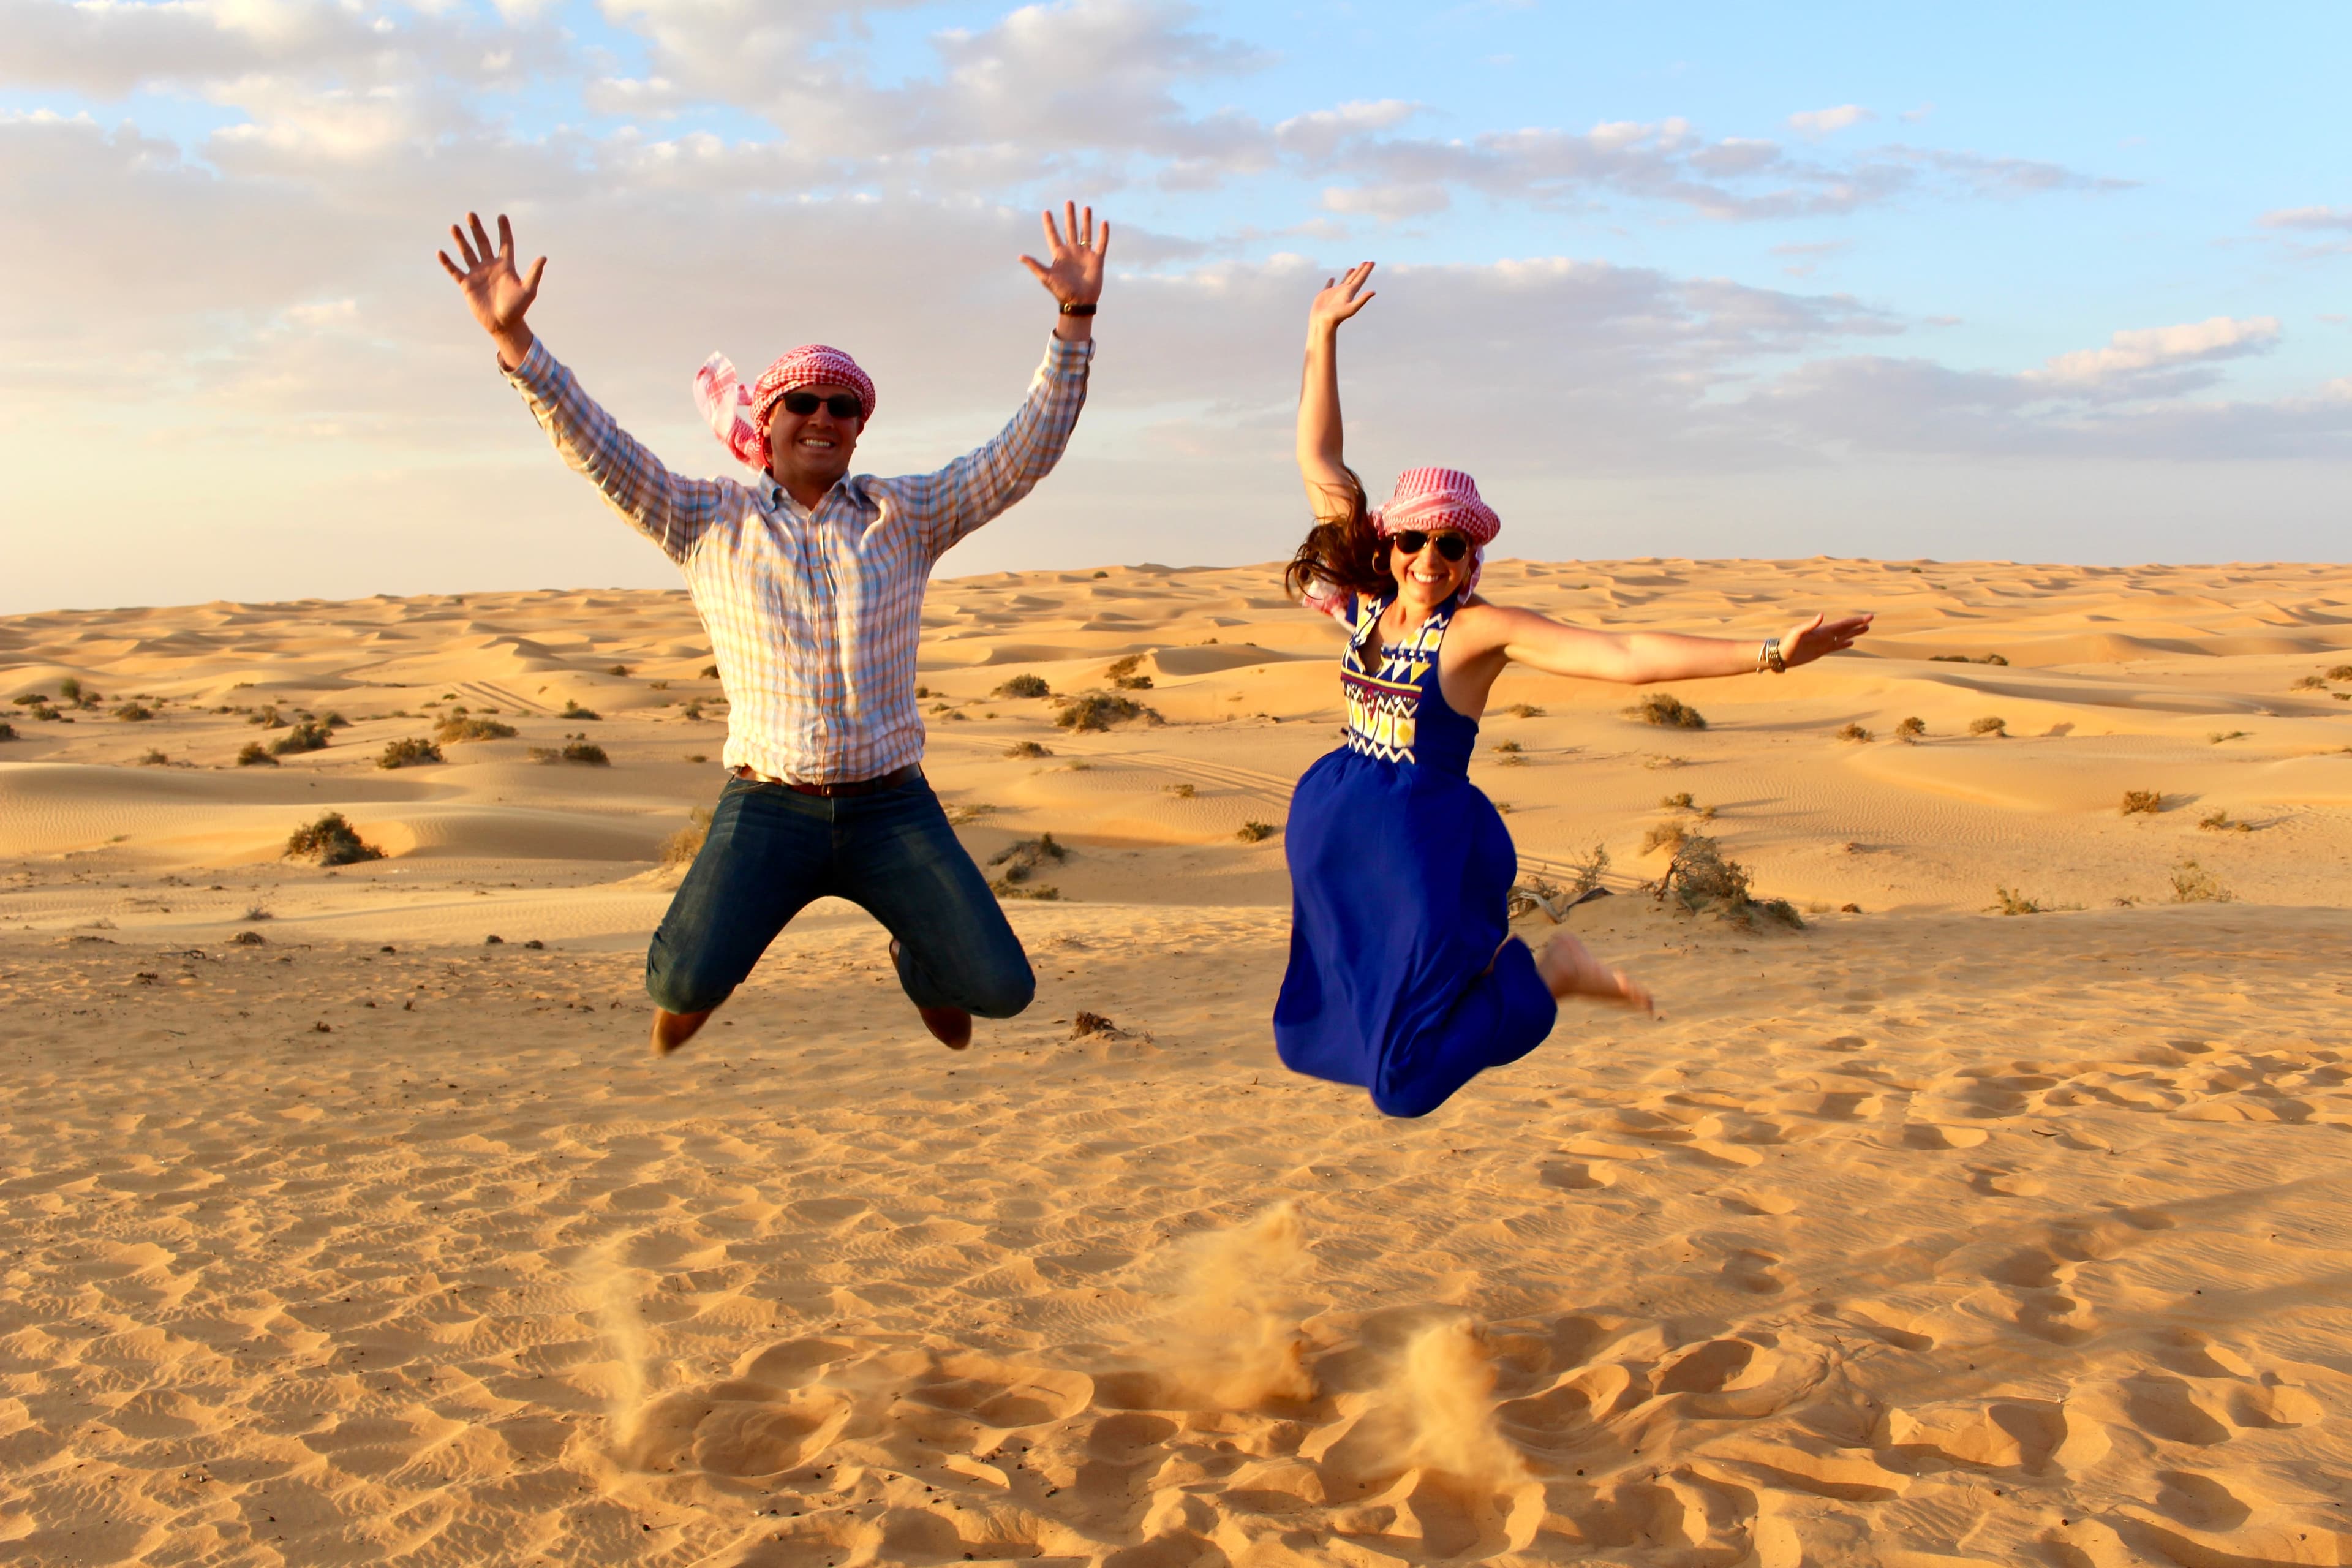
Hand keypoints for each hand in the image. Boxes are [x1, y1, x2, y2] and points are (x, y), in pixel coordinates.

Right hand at [437, 211, 544, 366]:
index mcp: (506, 266)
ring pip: (468, 253)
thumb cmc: (518, 308)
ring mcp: (477, 274)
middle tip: (471, 214)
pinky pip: (455, 271)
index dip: (504, 230)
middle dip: (477, 229)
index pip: (505, 243)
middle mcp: (490, 266)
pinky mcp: (467, 284)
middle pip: (483, 243)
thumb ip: (534, 273)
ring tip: (454, 226)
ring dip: (460, 240)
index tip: (501, 216)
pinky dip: (448, 263)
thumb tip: (543, 257)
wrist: (503, 324)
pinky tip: (440, 252)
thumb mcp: (528, 290)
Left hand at [1020, 200, 1108, 307]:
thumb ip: (1035, 266)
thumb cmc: (1061, 292)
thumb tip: (1020, 256)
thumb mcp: (1046, 278)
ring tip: (1086, 208)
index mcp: (1059, 255)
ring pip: (1086, 233)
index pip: (1053, 235)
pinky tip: (1104, 223)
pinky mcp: (1097, 260)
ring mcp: (1085, 254)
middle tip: (1069, 202)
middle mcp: (1072, 252)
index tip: (1046, 212)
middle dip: (1069, 216)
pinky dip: (1103, 234)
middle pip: (1070, 229)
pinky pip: (1101, 244)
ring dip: (1086, 221)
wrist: (1079, 303)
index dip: (1049, 224)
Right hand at [1308, 261, 1376, 334]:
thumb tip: (1373, 292)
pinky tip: (1332, 279)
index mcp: (1350, 292)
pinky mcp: (1325, 295)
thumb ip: (1362, 300)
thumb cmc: (1336, 317)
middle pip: (1355, 278)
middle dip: (1361, 270)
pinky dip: (1331, 282)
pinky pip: (1329, 286)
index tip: (1372, 262)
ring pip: (1344, 281)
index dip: (1366, 271)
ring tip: (1353, 268)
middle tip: (1367, 262)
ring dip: (1349, 275)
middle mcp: (1344, 292)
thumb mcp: (1351, 308)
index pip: (1361, 279)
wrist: (1323, 323)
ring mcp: (1335, 293)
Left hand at [1779, 611, 1873, 668]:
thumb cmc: (1787, 644)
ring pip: (1844, 637)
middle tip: (1871, 619)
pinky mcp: (1820, 651)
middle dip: (1859, 624)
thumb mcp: (1797, 633)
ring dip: (1855, 633)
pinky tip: (1851, 643)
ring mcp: (1823, 643)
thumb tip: (1822, 614)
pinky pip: (1836, 646)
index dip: (1856, 621)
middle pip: (1846, 628)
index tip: (1868, 617)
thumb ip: (1810, 624)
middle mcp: (1825, 635)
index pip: (1843, 624)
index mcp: (1822, 630)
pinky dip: (1844, 644)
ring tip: (1866, 629)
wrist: (1780, 656)